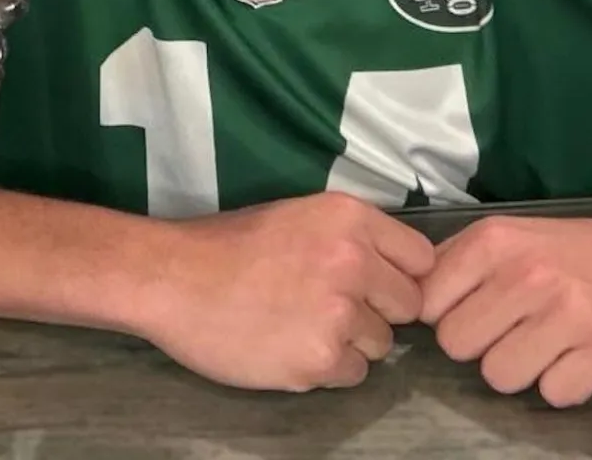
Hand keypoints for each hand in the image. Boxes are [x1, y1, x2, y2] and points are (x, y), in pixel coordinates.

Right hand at [146, 192, 435, 390]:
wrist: (170, 277)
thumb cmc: (226, 243)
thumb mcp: (294, 216)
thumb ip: (347, 239)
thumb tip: (390, 271)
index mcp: (347, 218)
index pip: (421, 258)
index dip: (398, 274)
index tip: (374, 281)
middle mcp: (353, 262)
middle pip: (408, 306)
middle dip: (377, 310)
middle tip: (329, 305)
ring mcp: (339, 314)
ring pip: (380, 344)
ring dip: (350, 341)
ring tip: (299, 323)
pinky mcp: (320, 359)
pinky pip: (352, 374)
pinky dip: (326, 366)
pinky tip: (288, 345)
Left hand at [422, 209, 591, 405]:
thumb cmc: (575, 251)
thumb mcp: (510, 234)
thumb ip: (459, 260)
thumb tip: (410, 290)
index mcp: (493, 242)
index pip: (428, 302)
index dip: (443, 317)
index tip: (467, 316)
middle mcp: (526, 274)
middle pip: (457, 344)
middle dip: (478, 347)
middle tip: (510, 333)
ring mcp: (569, 313)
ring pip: (499, 375)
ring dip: (520, 370)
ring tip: (545, 345)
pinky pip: (554, 394)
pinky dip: (563, 384)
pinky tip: (577, 358)